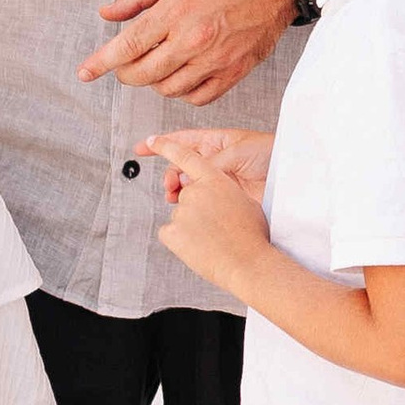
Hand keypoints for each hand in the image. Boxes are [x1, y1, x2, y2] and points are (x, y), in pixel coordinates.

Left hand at [77, 0, 298, 100]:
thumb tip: (108, 13)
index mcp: (177, 12)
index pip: (128, 46)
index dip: (101, 62)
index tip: (85, 72)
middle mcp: (193, 40)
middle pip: (143, 74)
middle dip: (126, 73)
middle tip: (125, 63)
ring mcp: (214, 60)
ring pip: (168, 89)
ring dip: (154, 81)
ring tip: (158, 62)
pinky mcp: (233, 73)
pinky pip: (197, 97)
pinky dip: (182, 91)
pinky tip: (181, 74)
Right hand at [143, 127, 273, 204]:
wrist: (294, 176)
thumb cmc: (272, 153)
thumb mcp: (238, 150)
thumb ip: (210, 164)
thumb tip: (186, 179)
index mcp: (217, 143)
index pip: (183, 141)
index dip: (162, 143)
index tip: (142, 148)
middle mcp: (216, 161)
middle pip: (182, 167)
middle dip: (170, 175)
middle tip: (170, 187)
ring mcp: (220, 181)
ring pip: (190, 186)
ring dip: (179, 191)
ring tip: (177, 198)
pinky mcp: (226, 198)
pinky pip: (204, 200)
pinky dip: (194, 204)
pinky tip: (191, 207)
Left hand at [153, 143, 274, 292]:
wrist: (248, 262)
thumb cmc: (252, 235)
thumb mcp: (245, 201)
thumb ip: (224, 191)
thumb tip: (216, 194)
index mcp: (214, 180)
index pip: (185, 156)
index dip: (166, 146)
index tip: (152, 141)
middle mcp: (194, 192)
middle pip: (185, 194)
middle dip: (196, 208)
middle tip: (214, 224)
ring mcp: (181, 211)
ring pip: (180, 216)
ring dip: (191, 227)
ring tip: (212, 239)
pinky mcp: (171, 232)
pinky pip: (169, 234)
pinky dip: (180, 241)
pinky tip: (198, 247)